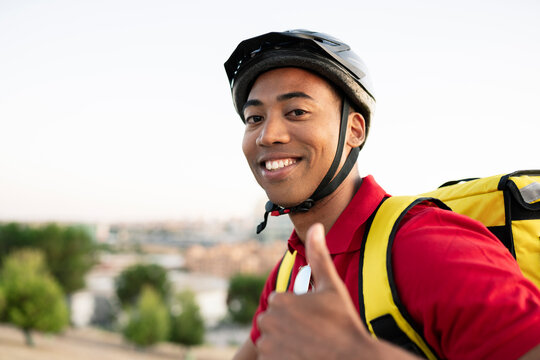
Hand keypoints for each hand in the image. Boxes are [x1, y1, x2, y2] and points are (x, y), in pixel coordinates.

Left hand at [255, 223, 421, 359]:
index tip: (313, 319)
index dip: (297, 311)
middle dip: (288, 328)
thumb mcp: (332, 286)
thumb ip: (319, 256)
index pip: (280, 304)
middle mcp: (269, 321)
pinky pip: (271, 358)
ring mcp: (269, 346)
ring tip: (308, 346)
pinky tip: (302, 355)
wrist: (352, 359)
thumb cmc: (343, 322)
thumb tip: (315, 226)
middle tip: (312, 334)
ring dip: (284, 345)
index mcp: (280, 300)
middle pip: (274, 323)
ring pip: (272, 341)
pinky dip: (282, 358)